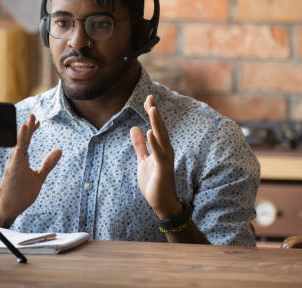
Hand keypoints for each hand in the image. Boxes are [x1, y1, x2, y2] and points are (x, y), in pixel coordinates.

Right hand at [0, 114, 61, 224]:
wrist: (9, 209)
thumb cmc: (21, 193)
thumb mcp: (39, 177)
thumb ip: (48, 164)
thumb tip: (59, 151)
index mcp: (22, 160)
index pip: (27, 141)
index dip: (32, 130)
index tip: (37, 120)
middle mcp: (16, 162)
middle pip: (22, 141)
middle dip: (27, 129)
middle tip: (32, 116)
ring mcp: (12, 169)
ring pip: (17, 151)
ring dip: (20, 138)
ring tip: (24, 126)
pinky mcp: (10, 178)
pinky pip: (13, 167)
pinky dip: (15, 158)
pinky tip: (18, 150)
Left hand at [130, 95, 181, 218]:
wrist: (161, 203)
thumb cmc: (154, 182)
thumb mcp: (143, 160)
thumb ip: (140, 145)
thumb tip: (135, 128)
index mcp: (161, 147)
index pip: (156, 126)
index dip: (152, 113)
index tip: (148, 99)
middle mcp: (166, 150)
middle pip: (160, 128)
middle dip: (155, 113)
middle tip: (150, 98)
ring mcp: (165, 159)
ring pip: (161, 137)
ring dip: (156, 123)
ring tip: (152, 109)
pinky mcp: (163, 168)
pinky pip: (159, 153)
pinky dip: (154, 142)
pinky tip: (149, 132)